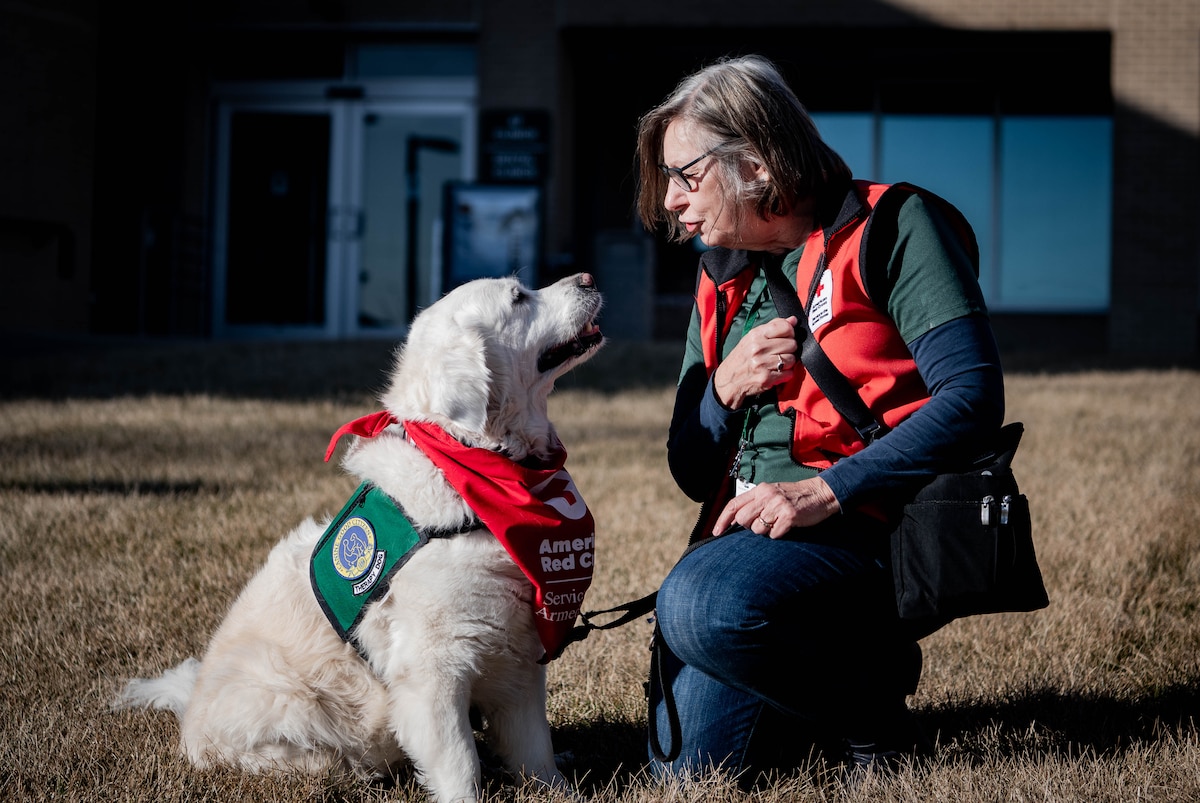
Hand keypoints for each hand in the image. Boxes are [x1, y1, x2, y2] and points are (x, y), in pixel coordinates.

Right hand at [712, 316, 798, 408]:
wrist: (728, 381)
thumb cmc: (741, 358)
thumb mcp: (752, 338)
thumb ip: (773, 327)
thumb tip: (793, 320)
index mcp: (755, 335)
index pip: (785, 327)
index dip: (790, 332)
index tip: (786, 337)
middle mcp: (758, 348)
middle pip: (792, 344)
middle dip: (789, 349)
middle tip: (780, 353)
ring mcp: (762, 364)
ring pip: (792, 359)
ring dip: (788, 363)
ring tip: (777, 363)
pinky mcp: (766, 379)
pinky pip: (788, 373)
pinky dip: (785, 374)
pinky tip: (776, 372)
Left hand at [713, 477, 840, 537]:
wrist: (820, 493)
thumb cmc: (794, 496)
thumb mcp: (772, 494)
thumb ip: (754, 503)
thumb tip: (735, 520)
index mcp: (760, 490)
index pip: (734, 505)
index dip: (722, 519)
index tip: (716, 532)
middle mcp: (767, 496)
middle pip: (743, 520)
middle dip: (749, 527)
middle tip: (763, 523)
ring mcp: (778, 506)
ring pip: (757, 529)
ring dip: (765, 531)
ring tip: (778, 522)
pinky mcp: (789, 516)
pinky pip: (773, 534)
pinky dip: (778, 534)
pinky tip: (786, 526)